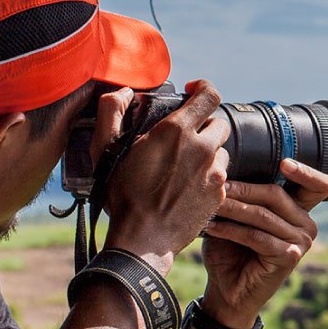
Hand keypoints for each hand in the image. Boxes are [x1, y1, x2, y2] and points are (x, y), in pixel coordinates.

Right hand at [98, 80, 229, 263]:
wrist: (143, 239)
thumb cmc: (123, 195)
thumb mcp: (106, 149)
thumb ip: (111, 112)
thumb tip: (124, 92)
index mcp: (177, 131)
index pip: (209, 95)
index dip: (203, 89)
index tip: (193, 92)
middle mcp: (202, 147)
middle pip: (219, 122)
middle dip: (205, 124)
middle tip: (185, 136)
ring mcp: (214, 172)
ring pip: (221, 149)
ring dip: (208, 152)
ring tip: (185, 165)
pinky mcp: (220, 193)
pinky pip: (221, 175)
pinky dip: (208, 176)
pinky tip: (189, 185)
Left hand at [200, 158, 327, 327]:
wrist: (227, 291)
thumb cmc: (230, 249)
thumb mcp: (238, 217)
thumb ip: (243, 196)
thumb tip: (226, 165)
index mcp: (299, 210)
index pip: (319, 186)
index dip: (306, 171)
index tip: (284, 163)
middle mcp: (307, 225)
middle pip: (277, 194)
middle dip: (243, 189)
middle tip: (217, 185)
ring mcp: (301, 242)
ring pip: (263, 215)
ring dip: (232, 209)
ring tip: (210, 204)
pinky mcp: (289, 257)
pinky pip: (257, 236)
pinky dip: (231, 230)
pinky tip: (212, 227)